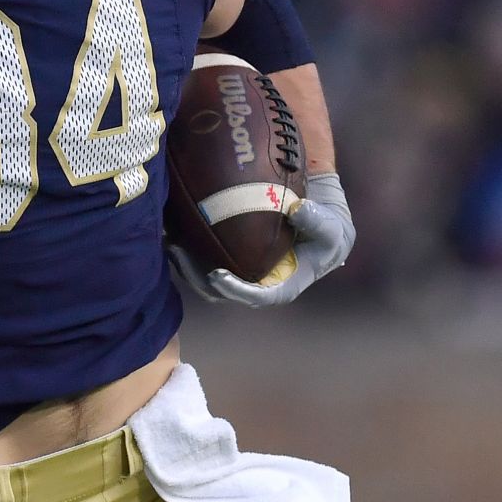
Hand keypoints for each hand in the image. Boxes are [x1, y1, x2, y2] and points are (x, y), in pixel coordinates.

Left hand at [187, 171, 354, 307]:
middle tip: (179, 253)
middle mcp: (256, 281)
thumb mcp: (332, 225)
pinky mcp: (227, 252)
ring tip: (169, 241)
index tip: (218, 276)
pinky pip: (202, 254)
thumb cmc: (328, 225)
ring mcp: (239, 268)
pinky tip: (172, 227)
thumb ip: (318, 222)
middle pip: (221, 290)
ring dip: (185, 262)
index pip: (257, 296)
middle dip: (197, 276)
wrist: (315, 205)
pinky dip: (187, 244)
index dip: (236, 291)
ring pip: (205, 274)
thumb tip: (297, 211)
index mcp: (282, 285)